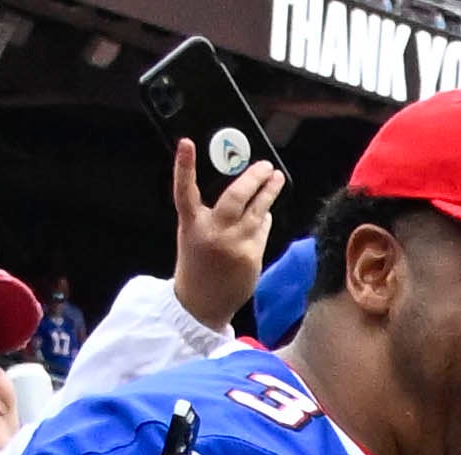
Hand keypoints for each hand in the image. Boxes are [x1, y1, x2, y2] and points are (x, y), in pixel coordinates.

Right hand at [166, 138, 281, 330]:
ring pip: (257, 211)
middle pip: (236, 196)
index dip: (183, 166)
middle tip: (265, 165)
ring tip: (276, 179)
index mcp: (191, 225)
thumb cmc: (198, 264)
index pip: (184, 191)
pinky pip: (263, 229)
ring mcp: (234, 245)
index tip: (186, 144)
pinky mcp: (251, 256)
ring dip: (269, 192)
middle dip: (253, 177)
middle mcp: (212, 233)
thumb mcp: (193, 234)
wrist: (202, 304)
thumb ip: (208, 213)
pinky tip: (264, 215)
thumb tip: (240, 190)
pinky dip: (264, 219)